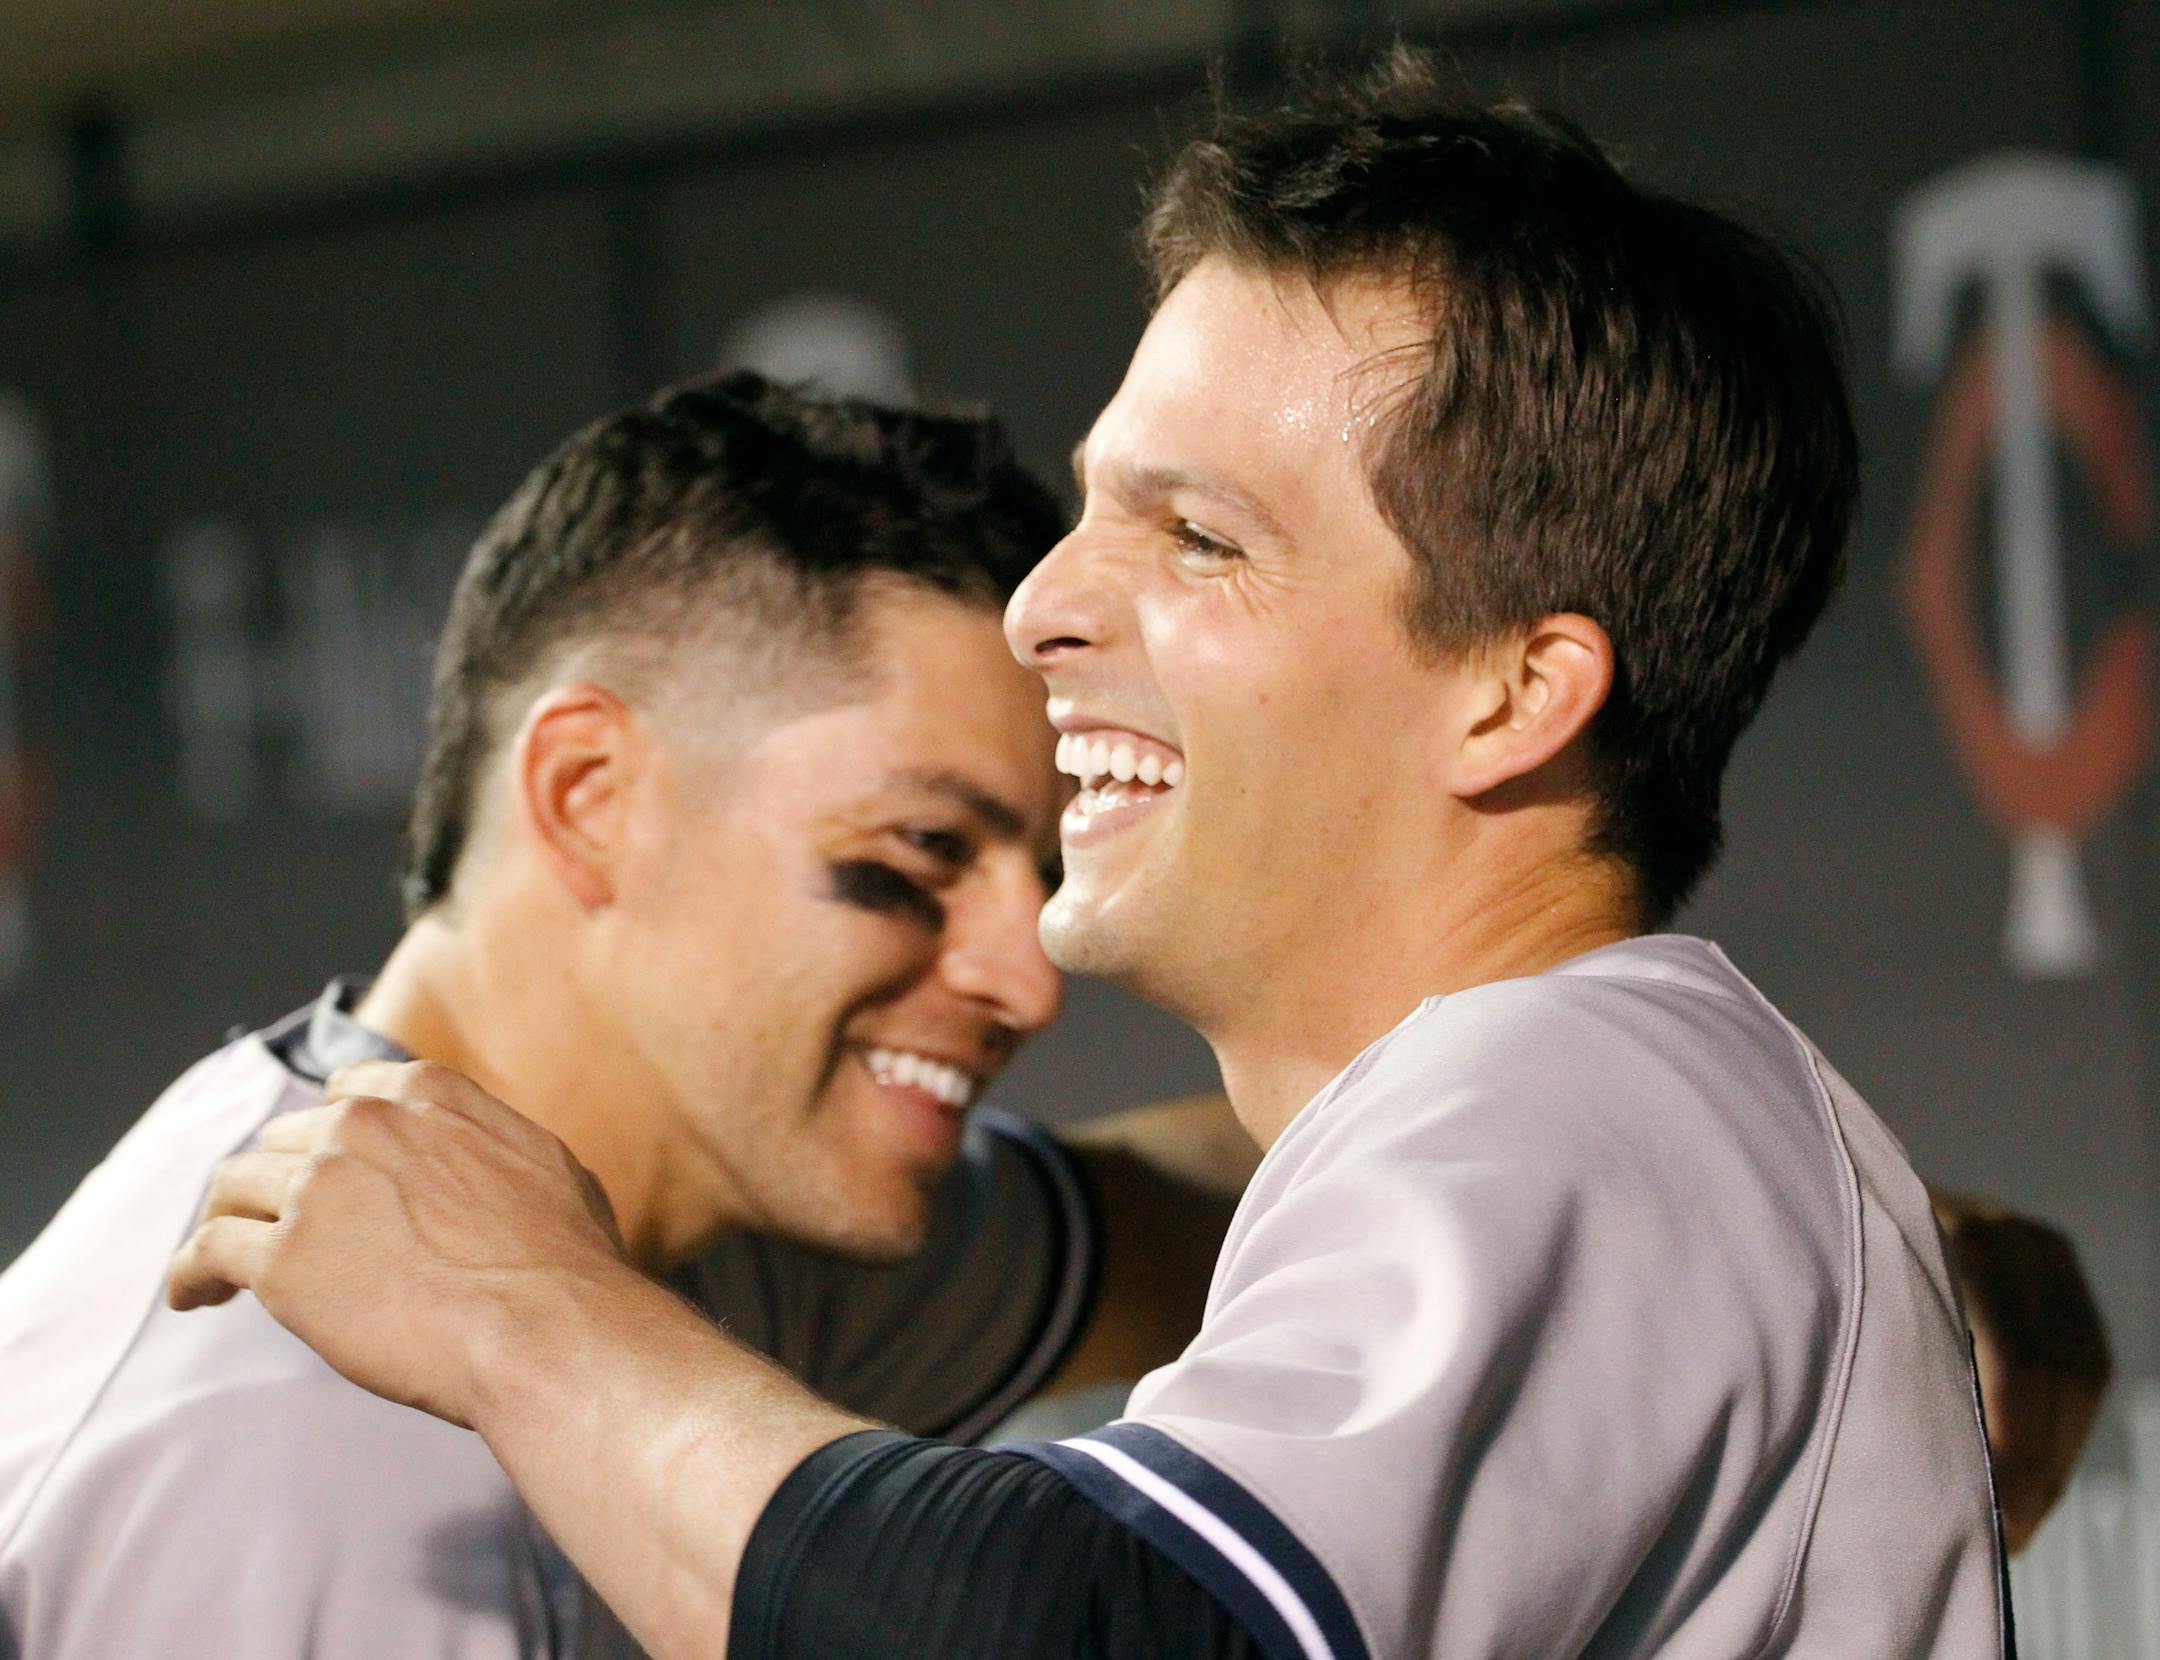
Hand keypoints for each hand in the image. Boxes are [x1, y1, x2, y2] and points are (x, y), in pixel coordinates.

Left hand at [168, 1059, 634, 1427]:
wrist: (544, 1328)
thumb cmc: (565, 1262)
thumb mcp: (547, 1163)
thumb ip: (489, 1143)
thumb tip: (480, 1159)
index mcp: (426, 1095)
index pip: (346, 1091)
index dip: (329, 1130)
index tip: (323, 1163)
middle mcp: (362, 1126)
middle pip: (285, 1138)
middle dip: (279, 1178)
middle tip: (278, 1224)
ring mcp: (317, 1189)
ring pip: (235, 1184)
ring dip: (228, 1217)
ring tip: (221, 1263)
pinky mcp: (283, 1260)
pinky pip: (207, 1249)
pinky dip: (191, 1272)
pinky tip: (193, 1297)